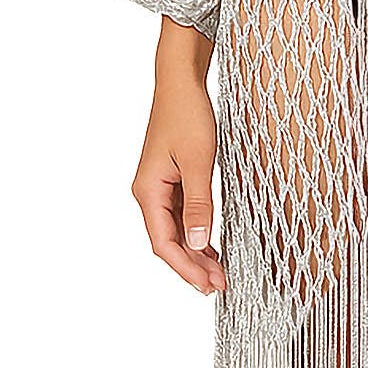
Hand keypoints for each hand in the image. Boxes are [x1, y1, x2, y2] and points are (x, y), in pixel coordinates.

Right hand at [131, 66, 226, 296]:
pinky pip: (180, 216)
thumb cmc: (187, 114)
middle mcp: (148, 192)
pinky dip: (195, 233)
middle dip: (192, 266)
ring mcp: (159, 187)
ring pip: (174, 231)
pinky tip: (210, 246)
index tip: (209, 284)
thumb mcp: (198, 162)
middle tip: (219, 285)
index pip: (164, 243)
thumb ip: (199, 204)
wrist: (181, 82)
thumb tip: (197, 243)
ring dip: (195, 253)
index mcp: (148, 191)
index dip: (186, 268)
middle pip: (168, 241)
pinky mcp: (171, 180)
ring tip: (218, 273)